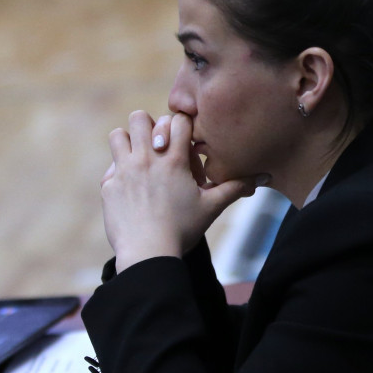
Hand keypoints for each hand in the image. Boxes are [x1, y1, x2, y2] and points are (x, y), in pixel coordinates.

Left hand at [101, 110, 262, 271]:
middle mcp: (146, 159)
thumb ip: (234, 187)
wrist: (147, 254)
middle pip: (140, 118)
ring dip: (129, 143)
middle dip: (150, 128)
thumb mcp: (211, 208)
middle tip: (158, 149)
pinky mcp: (109, 187)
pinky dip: (119, 172)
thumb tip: (263, 176)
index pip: (177, 119)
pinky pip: (110, 166)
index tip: (184, 141)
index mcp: (173, 160)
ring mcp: (124, 171)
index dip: (182, 125)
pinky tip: (131, 189)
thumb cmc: (182, 231)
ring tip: (140, 160)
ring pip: (118, 135)